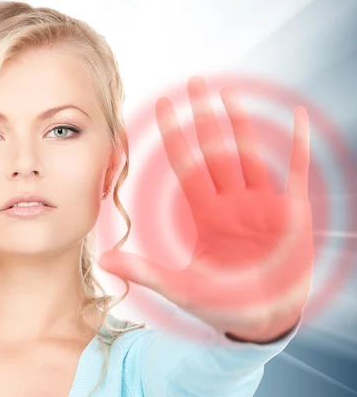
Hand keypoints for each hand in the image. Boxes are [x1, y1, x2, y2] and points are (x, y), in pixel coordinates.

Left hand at [99, 76, 312, 342]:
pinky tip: (295, 117)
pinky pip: (296, 171)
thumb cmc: (220, 304)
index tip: (163, 105)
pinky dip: (297, 145)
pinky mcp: (291, 212)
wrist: (262, 319)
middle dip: (203, 116)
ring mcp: (261, 204)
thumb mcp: (180, 286)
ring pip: (248, 153)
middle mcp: (231, 202)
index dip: (175, 135)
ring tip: (227, 94)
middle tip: (193, 82)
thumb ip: (145, 270)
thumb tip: (104, 260)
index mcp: (204, 213)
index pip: (186, 164)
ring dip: (240, 123)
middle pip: (215, 149)